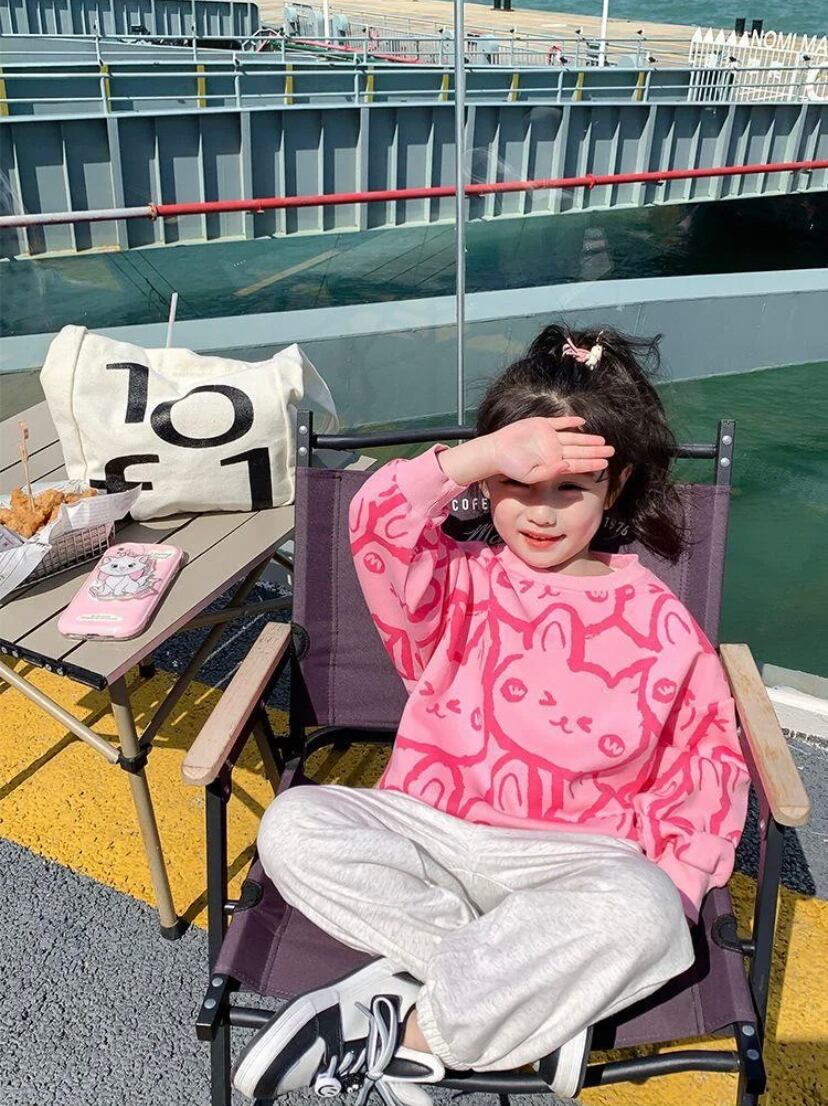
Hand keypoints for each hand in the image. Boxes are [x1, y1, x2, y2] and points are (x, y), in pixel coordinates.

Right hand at [489, 417, 613, 482]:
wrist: (495, 452)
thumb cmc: (511, 467)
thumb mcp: (531, 474)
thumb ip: (551, 471)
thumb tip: (568, 466)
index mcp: (553, 462)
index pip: (577, 463)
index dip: (592, 462)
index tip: (606, 463)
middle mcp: (554, 449)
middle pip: (579, 450)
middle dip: (596, 451)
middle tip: (612, 451)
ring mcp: (549, 436)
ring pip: (573, 437)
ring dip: (588, 439)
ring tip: (603, 441)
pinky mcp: (541, 424)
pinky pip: (559, 422)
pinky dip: (570, 421)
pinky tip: (582, 422)